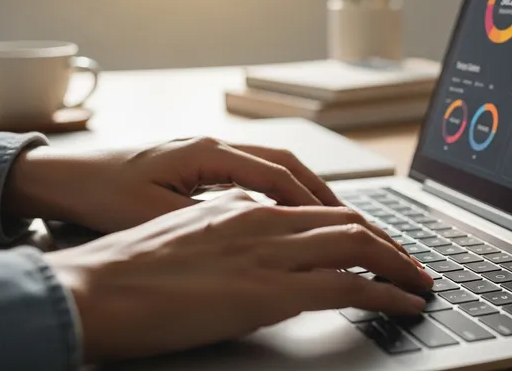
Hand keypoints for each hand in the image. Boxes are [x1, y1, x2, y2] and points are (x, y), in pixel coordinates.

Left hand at [3, 136, 341, 232]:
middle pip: (284, 161)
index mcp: (206, 152)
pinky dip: (279, 190)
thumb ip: (206, 219)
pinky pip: (253, 173)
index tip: (339, 224)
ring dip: (303, 188)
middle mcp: (213, 144)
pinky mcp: (198, 164)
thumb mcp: (152, 214)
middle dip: (319, 189)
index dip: (310, 200)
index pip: (276, 174)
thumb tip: (256, 229)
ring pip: (272, 164)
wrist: (61, 177)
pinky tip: (286, 211)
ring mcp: (207, 152)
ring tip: (329, 214)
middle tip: (350, 217)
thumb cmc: (99, 192)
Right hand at [45, 191, 433, 361]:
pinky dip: (386, 292)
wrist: (91, 289)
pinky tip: (404, 303)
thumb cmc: (125, 273)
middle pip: (349, 221)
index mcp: (242, 208)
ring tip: (421, 283)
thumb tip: (254, 260)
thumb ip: (228, 244)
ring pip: (358, 245)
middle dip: (389, 243)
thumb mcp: (186, 243)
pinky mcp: (270, 290)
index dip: (357, 227)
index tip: (378, 245)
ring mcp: (269, 252)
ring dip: (398, 265)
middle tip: (413, 265)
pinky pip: (348, 285)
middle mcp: (263, 220)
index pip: (319, 210)